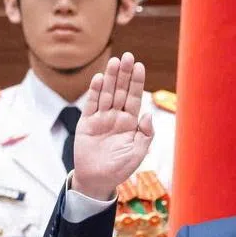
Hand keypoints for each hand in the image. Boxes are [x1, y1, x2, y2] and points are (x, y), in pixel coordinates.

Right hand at [71, 53, 154, 199]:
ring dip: (111, 78)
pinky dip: (95, 92)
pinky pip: (91, 105)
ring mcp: (101, 118)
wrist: (97, 180)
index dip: (137, 82)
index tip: (140, 66)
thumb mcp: (137, 153)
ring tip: (114, 61)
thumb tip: (148, 114)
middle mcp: (116, 117)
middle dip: (124, 74)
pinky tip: (100, 79)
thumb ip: (145, 134)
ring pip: (107, 94)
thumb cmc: (119, 168)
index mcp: (131, 123)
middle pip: (121, 91)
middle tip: (128, 56)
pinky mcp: (86, 123)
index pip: (135, 97)